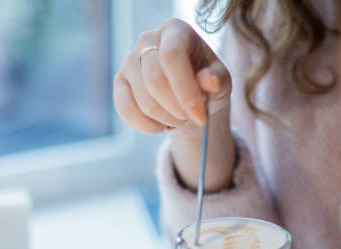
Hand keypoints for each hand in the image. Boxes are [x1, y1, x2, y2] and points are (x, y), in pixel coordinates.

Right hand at [113, 18, 231, 132]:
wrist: (188, 95)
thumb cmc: (206, 82)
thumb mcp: (220, 80)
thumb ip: (217, 79)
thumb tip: (210, 81)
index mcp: (175, 30)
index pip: (172, 56)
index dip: (186, 90)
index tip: (200, 116)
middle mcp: (147, 40)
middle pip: (155, 81)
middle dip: (177, 109)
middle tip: (192, 118)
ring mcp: (129, 61)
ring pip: (144, 101)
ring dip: (167, 120)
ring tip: (179, 118)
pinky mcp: (119, 82)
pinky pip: (126, 111)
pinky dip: (148, 126)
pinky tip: (162, 125)